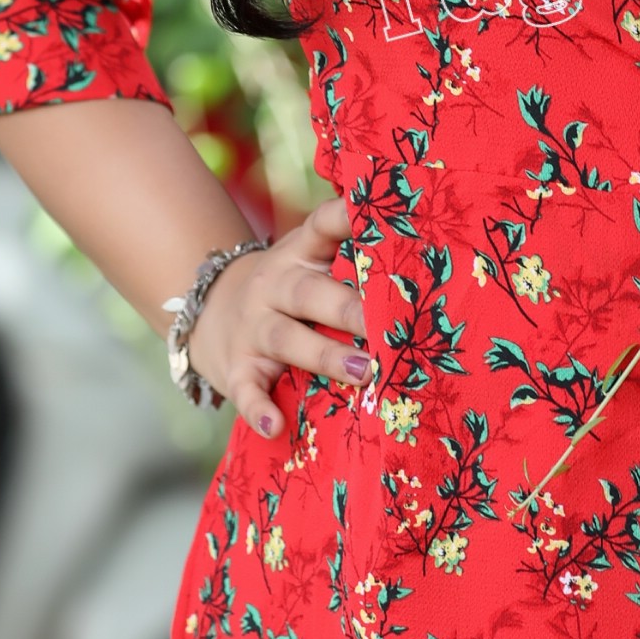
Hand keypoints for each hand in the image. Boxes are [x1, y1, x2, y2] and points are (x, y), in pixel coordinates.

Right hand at [186, 195, 369, 439]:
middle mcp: (274, 285)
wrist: (211, 312)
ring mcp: (252, 327)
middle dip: (348, 309)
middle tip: (387, 326)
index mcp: (300, 253)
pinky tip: (275, 425)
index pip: (321, 226)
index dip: (346, 216)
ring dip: (325, 356)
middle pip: (308, 292)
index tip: (377, 213)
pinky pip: (245, 389)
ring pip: (286, 338)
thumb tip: (429, 265)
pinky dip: (258, 408)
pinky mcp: (235, 368)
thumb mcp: (311, 265)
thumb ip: (352, 263)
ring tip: (364, 372)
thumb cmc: (290, 291)